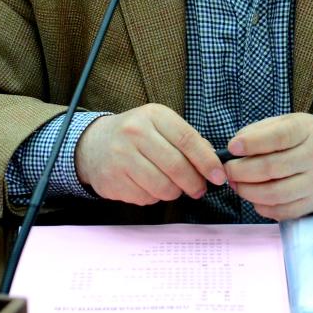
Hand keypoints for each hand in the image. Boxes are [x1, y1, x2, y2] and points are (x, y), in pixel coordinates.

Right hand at [75, 104, 226, 205]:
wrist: (94, 144)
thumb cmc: (137, 135)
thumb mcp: (161, 125)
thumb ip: (187, 140)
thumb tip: (213, 163)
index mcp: (153, 115)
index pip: (187, 139)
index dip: (207, 161)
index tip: (218, 176)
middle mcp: (134, 133)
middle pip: (176, 166)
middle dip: (194, 183)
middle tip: (199, 189)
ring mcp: (121, 157)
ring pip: (163, 186)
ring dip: (175, 192)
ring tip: (173, 187)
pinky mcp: (112, 180)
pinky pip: (146, 197)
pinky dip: (154, 197)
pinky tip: (150, 186)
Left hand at [225, 113, 312, 220]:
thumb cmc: (303, 137)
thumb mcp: (286, 122)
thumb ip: (259, 131)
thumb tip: (234, 147)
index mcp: (305, 131)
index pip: (278, 137)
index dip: (252, 143)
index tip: (232, 148)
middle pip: (272, 168)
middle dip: (242, 171)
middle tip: (227, 171)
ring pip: (275, 193)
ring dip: (248, 191)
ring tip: (236, 184)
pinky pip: (284, 211)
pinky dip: (263, 207)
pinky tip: (254, 198)